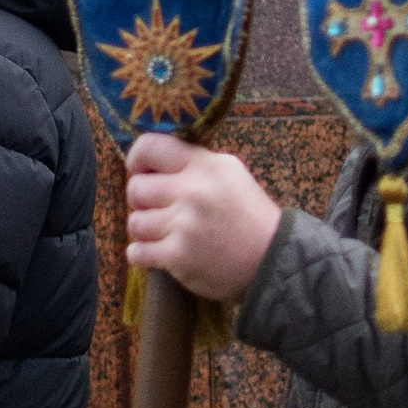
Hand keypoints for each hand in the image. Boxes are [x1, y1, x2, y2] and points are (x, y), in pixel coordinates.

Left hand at [123, 134, 282, 304]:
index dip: (136, 159)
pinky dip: (142, 254)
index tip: (139, 170)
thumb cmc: (249, 215)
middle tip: (157, 208)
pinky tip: (157, 252)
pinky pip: (136, 252)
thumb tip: (153, 160)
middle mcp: (192, 191)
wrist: (272, 260)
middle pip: (135, 188)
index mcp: (205, 166)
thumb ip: (194, 162)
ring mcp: (183, 225)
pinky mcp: (178, 257)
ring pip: (134, 222)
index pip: (150, 147)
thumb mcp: (230, 172)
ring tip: (163, 232)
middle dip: (142, 200)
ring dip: (144, 230)